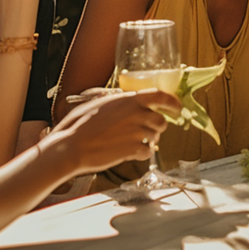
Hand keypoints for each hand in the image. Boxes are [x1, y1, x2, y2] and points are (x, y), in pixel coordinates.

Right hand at [52, 89, 180, 172]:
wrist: (71, 147)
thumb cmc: (78, 125)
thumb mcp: (98, 104)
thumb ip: (117, 102)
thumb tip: (125, 100)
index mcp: (128, 100)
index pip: (160, 96)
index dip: (172, 102)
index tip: (177, 108)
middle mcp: (136, 114)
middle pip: (161, 120)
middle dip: (157, 127)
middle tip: (148, 131)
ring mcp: (136, 133)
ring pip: (155, 137)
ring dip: (149, 140)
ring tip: (133, 142)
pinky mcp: (133, 150)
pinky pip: (147, 152)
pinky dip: (141, 153)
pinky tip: (128, 153)